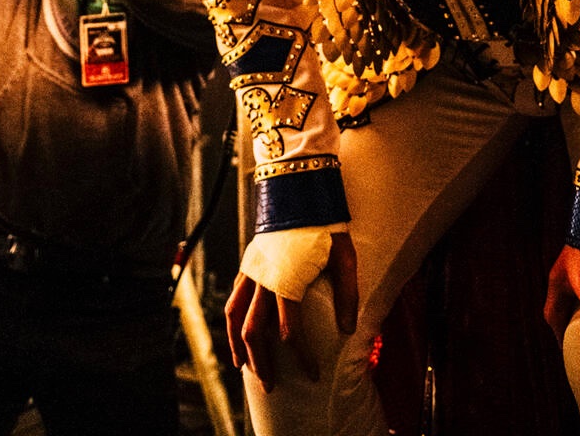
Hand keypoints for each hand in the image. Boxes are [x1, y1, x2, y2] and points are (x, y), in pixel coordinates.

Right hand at [224, 231, 357, 392]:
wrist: (300, 192)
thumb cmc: (326, 225)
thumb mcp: (344, 258)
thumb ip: (346, 294)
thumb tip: (347, 330)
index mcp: (287, 280)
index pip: (290, 331)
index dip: (301, 356)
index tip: (313, 374)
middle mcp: (265, 279)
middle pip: (255, 331)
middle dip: (262, 362)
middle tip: (271, 386)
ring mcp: (252, 270)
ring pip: (236, 316)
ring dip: (239, 345)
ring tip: (244, 368)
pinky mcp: (249, 263)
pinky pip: (234, 297)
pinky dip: (232, 319)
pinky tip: (237, 331)